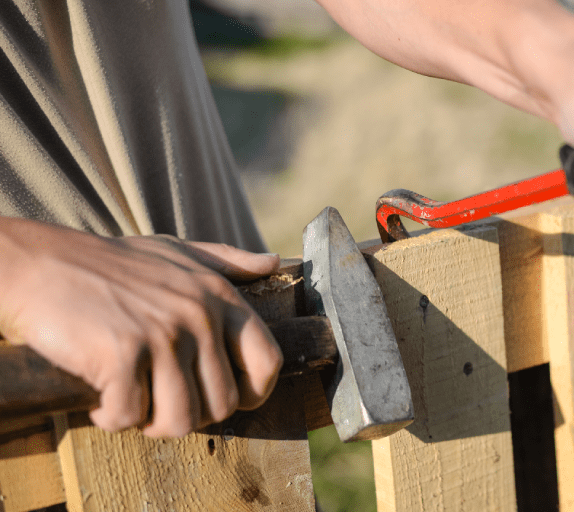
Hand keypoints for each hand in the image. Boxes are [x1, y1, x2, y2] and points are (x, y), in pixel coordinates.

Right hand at [0, 218, 282, 436]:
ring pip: (181, 420)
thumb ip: (228, 261)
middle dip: (189, 413)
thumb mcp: (177, 251)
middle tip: (156, 398)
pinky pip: (129, 417)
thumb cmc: (111, 263)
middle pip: (222, 404)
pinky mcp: (122, 354)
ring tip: (129, 398)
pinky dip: (110, 416)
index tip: (221, 399)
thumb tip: (273, 262)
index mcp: (219, 295)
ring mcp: (162, 334)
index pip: (268, 362)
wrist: (41, 263)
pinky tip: (99, 394)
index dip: (252, 393)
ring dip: (150, 422)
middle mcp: (198, 315)